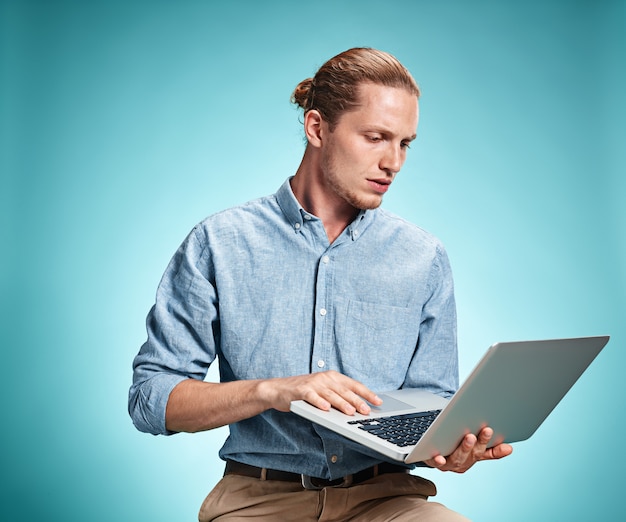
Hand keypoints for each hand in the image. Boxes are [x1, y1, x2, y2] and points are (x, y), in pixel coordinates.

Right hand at [261, 370, 381, 415]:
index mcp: (332, 377)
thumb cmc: (304, 391)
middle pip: (344, 390)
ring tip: (351, 412)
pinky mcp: (301, 390)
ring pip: (331, 394)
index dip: (366, 393)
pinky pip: (312, 397)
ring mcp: (313, 383)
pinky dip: (319, 402)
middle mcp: (324, 378)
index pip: (353, 384)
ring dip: (342, 403)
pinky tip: (326, 408)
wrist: (279, 389)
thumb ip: (338, 396)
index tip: (378, 401)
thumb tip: (358, 407)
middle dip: (357, 401)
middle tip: (367, 410)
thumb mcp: (323, 390)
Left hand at [424, 426, 512, 472]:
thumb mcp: (470, 441)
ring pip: (458, 459)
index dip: (498, 451)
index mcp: (473, 456)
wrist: (426, 447)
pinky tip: (440, 457)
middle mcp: (462, 462)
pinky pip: (436, 463)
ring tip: (469, 437)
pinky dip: (439, 460)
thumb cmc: (451, 441)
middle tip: (487, 431)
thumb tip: (508, 446)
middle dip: (481, 443)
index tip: (507, 446)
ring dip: (465, 449)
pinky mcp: (432, 461)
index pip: (488, 453)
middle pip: (474, 455)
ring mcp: (448, 464)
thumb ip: (485, 442)